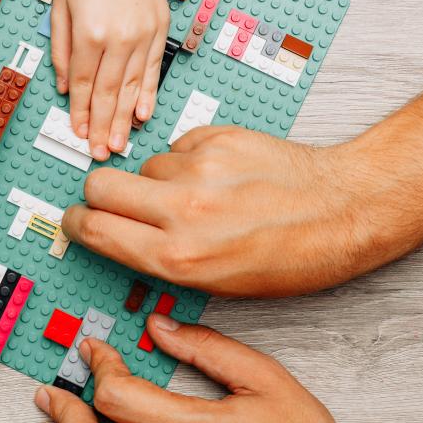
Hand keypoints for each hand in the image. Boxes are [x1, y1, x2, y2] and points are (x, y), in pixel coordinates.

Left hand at [50, 0, 168, 160]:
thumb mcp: (59, 4)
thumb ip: (61, 48)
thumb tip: (62, 86)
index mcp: (89, 32)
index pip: (81, 84)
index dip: (78, 113)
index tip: (76, 134)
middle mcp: (119, 37)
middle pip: (107, 93)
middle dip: (101, 127)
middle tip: (98, 154)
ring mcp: (143, 33)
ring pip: (132, 87)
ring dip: (123, 119)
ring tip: (117, 145)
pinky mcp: (159, 28)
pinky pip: (153, 69)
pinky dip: (148, 94)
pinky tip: (142, 115)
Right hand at [61, 125, 417, 297]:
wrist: (344, 211)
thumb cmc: (290, 258)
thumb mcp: (218, 284)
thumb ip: (161, 260)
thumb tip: (119, 240)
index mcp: (178, 258)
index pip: (93, 230)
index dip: (78, 225)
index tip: (79, 222)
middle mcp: (182, 212)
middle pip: (97, 185)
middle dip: (100, 195)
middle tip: (116, 202)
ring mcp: (199, 170)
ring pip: (143, 166)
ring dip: (155, 179)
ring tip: (195, 196)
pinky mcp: (218, 138)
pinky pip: (178, 146)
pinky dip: (189, 159)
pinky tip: (219, 176)